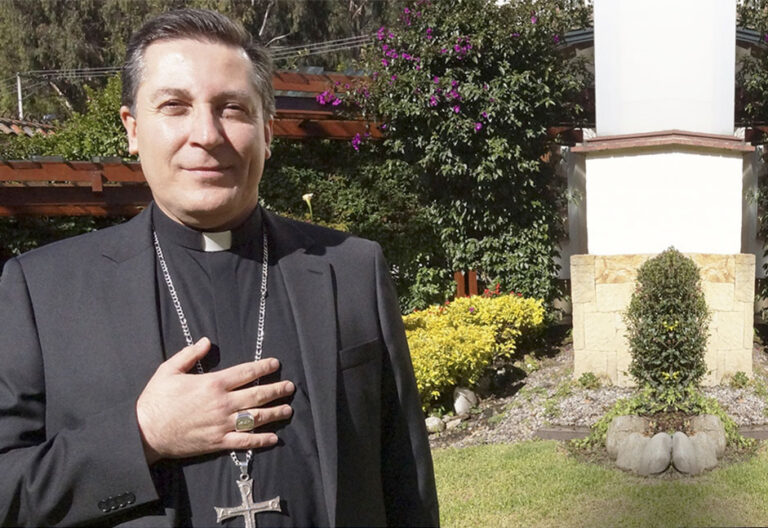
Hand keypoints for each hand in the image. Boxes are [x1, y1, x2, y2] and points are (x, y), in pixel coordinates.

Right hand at [135, 337, 293, 464]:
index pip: (245, 373)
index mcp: (213, 384)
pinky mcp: (218, 442)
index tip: (276, 364)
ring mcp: (222, 424)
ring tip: (288, 409)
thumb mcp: (169, 370)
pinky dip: (261, 440)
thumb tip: (206, 341)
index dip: (263, 368)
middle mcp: (222, 404)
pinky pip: (244, 442)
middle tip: (290, 387)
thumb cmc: (156, 400)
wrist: (144, 432)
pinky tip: (274, 438)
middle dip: (276, 390)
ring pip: (256, 418)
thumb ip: (189, 354)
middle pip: (257, 395)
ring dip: (275, 413)